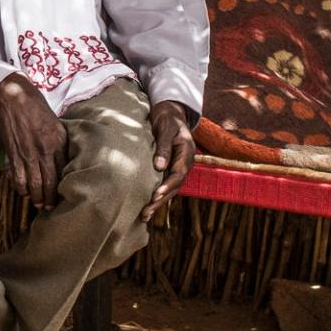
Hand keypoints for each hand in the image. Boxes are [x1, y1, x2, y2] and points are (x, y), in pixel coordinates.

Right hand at [0, 73, 66, 209]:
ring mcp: (27, 153)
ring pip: (32, 183)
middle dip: (48, 198)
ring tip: (36, 203)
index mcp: (57, 143)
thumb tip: (64, 162)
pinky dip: (19, 186)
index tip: (61, 196)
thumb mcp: (57, 124)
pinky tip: (22, 191)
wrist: (14, 96)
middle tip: (49, 207)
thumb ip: (61, 144)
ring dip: (34, 196)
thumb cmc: (36, 108)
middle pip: (48, 182)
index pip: (62, 173)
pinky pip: (16, 176)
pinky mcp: (12, 152)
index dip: (61, 188)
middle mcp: (43, 150)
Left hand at [142, 100, 196, 221]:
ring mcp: (178, 168)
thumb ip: (163, 146)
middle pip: (174, 186)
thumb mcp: (165, 129)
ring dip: (158, 203)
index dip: (167, 186)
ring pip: (170, 189)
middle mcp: (184, 164)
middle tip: (146, 212)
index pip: (178, 174)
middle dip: (160, 201)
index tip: (155, 195)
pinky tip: (147, 207)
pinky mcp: (170, 169)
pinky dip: (157, 197)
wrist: (171, 113)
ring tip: (144, 217)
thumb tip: (159, 167)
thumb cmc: (167, 119)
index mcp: (186, 154)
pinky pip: (165, 186)